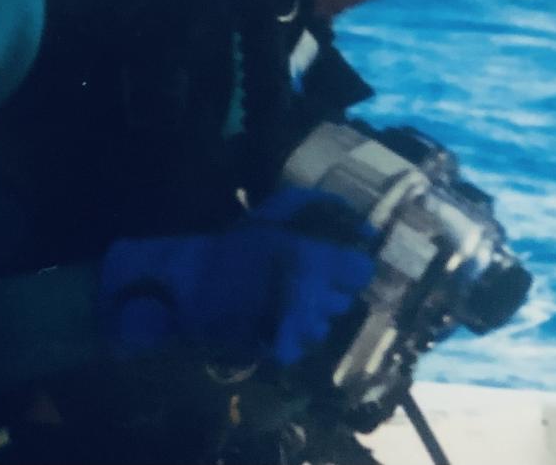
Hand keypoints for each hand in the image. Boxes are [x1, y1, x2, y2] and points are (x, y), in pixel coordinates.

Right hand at [98, 189, 375, 367]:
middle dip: (329, 289)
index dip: (351, 265)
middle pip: (344, 299)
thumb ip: (320, 206)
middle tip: (304, 278)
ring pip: (326, 323)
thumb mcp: (276, 210)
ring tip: (286, 299)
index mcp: (312, 258)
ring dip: (312, 313)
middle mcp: (313, 294)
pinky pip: (306, 344)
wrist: (193, 285)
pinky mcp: (286, 350)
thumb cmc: (234, 244)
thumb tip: (362, 224)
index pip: (362, 270)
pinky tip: (276, 319)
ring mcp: (300, 327)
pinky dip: (295, 334)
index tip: (336, 261)